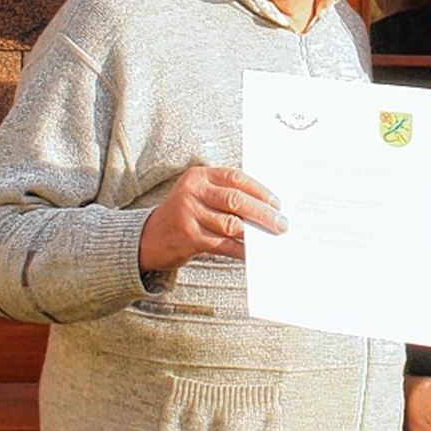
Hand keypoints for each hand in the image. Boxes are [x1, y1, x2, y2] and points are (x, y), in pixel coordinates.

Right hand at [139, 166, 285, 270]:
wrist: (148, 237)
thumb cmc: (185, 214)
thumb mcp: (200, 195)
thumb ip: (226, 195)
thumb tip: (267, 208)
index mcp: (199, 176)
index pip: (236, 178)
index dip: (260, 191)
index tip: (277, 203)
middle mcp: (193, 192)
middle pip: (236, 201)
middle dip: (263, 213)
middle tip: (282, 223)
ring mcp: (189, 215)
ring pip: (232, 225)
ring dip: (256, 233)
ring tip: (272, 238)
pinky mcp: (190, 238)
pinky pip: (224, 244)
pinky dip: (242, 250)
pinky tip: (255, 253)